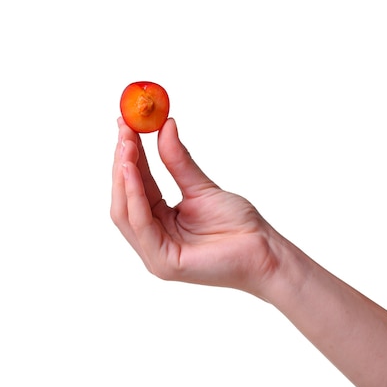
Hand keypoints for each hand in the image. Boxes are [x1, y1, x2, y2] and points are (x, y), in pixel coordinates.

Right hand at [111, 117, 280, 296]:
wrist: (265, 251)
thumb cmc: (239, 226)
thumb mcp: (201, 187)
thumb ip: (178, 161)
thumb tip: (166, 125)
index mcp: (160, 223)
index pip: (136, 186)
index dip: (129, 156)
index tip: (126, 124)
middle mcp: (152, 239)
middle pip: (124, 199)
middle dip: (121, 163)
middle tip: (124, 130)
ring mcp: (155, 254)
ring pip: (126, 212)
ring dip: (123, 177)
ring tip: (127, 146)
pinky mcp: (163, 262)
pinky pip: (141, 224)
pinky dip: (134, 196)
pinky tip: (133, 171)